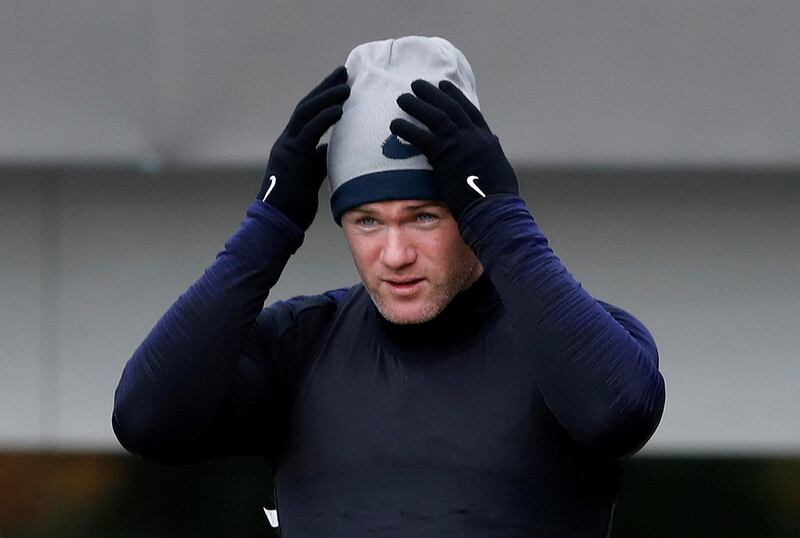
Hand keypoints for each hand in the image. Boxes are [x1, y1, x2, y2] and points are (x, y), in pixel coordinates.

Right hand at [258, 66, 349, 229]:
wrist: (277, 224)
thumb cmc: (293, 206)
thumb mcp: (311, 178)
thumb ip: (318, 161)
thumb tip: (330, 149)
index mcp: (291, 146)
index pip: (308, 114)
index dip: (324, 97)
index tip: (340, 85)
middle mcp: (287, 142)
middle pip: (307, 105)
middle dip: (326, 87)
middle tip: (344, 72)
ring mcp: (287, 147)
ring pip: (306, 112)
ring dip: (327, 96)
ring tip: (346, 85)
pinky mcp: (291, 156)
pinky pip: (309, 130)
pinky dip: (324, 116)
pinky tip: (339, 107)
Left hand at [389, 79, 517, 220]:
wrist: (495, 210)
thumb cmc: (497, 198)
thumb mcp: (498, 170)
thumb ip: (489, 156)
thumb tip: (490, 149)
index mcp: (486, 140)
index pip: (469, 111)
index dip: (455, 96)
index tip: (444, 85)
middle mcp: (474, 137)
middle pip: (450, 107)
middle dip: (432, 93)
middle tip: (417, 84)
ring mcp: (460, 144)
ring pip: (436, 116)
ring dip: (417, 105)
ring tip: (402, 97)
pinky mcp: (445, 157)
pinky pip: (421, 137)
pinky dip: (407, 129)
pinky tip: (394, 125)